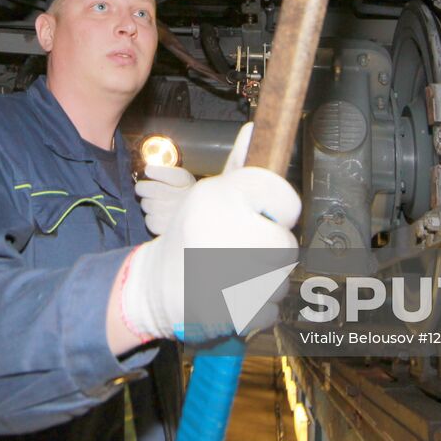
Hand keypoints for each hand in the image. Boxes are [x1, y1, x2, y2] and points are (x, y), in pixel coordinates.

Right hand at [118, 138, 299, 342]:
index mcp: (219, 196)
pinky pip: (270, 309)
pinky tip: (230, 297)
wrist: (154, 286)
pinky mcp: (229, 311)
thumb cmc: (190, 234)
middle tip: (242, 250)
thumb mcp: (207, 194)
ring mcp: (226, 275)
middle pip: (286, 245)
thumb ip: (238, 166)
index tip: (264, 215)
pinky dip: (256, 308)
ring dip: (265, 282)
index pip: (282, 196)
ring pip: (280, 280)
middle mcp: (223, 230)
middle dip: (270, 250)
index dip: (278, 208)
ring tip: (233, 274)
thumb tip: (253, 128)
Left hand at [134, 122, 252, 234]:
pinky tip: (162, 216)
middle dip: (145, 188)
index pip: (174, 176)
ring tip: (156, 202)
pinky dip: (152, 218)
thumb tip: (249, 129)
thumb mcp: (218, 178)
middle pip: (151, 190)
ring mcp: (174, 218)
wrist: (215, 229)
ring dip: (148, 203)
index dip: (158, 172)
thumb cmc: (211, 201)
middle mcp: (185, 201)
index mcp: (196, 185)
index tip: (149, 169)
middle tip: (144, 187)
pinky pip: (151, 221)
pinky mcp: (167, 233)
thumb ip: (228, 159)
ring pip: (148, 205)